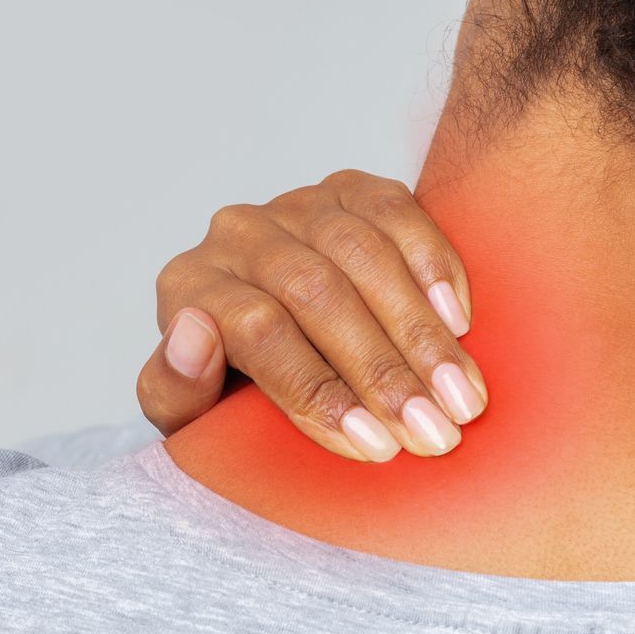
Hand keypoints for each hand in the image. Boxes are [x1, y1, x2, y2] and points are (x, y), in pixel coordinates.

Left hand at [136, 170, 485, 461]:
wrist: (271, 344)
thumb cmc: (230, 391)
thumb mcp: (191, 414)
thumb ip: (173, 390)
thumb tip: (195, 334)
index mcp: (188, 287)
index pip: (256, 330)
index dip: (317, 389)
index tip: (374, 445)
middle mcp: (235, 234)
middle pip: (316, 292)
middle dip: (382, 369)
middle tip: (434, 430)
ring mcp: (294, 206)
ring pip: (362, 253)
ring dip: (419, 331)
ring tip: (461, 394)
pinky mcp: (346, 189)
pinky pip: (395, 210)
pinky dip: (433, 265)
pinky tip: (459, 323)